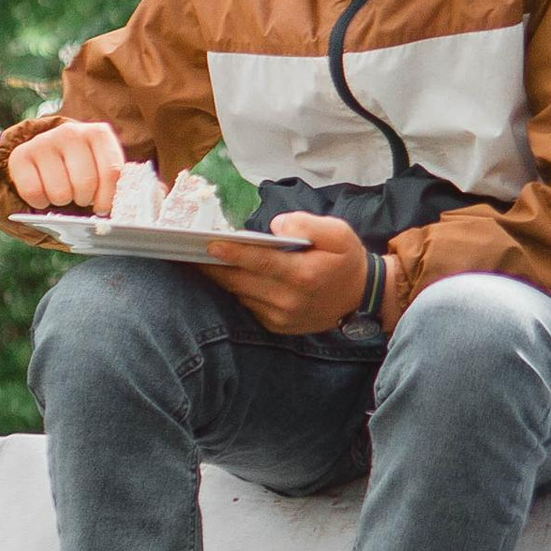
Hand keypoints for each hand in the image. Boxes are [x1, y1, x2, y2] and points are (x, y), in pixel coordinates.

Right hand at [9, 118, 129, 215]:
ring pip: (60, 192)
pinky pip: (33, 192)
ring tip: (62, 192)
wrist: (46, 154)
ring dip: (62, 202)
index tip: (102, 207)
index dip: (107, 198)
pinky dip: (40, 202)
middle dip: (84, 199)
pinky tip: (44, 193)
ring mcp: (44, 141)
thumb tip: (109, 210)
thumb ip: (111, 183)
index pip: (111, 171)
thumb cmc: (81, 168)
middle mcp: (70, 132)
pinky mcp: (20, 155)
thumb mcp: (101, 168)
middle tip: (80, 197)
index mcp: (98, 134)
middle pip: (85, 183)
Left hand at [198, 211, 374, 335]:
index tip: (208, 244)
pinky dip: (237, 290)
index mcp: (304, 274)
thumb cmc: (346, 259)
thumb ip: (308, 224)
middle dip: (214, 266)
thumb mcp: (339, 232)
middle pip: (241, 281)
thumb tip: (276, 227)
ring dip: (222, 279)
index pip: (259, 262)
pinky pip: (248, 305)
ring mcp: (282, 317)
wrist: (361, 297)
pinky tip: (227, 276)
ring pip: (241, 294)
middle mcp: (290, 300)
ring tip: (202, 261)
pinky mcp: (278, 326)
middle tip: (189, 251)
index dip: (232, 253)